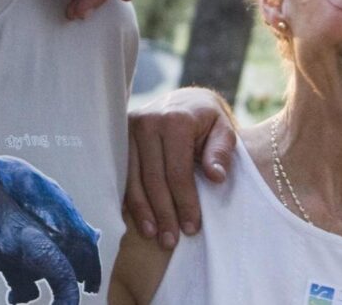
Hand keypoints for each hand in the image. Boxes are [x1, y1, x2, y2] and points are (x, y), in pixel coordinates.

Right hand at [125, 87, 235, 249]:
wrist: (184, 100)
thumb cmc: (207, 120)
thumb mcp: (223, 130)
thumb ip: (221, 152)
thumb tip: (216, 177)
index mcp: (175, 120)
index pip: (177, 172)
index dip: (185, 203)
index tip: (192, 227)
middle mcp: (147, 123)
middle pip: (153, 179)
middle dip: (164, 213)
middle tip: (171, 240)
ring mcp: (128, 130)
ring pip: (134, 180)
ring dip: (144, 212)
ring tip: (154, 235)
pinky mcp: (119, 138)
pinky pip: (121, 174)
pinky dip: (129, 199)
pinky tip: (136, 219)